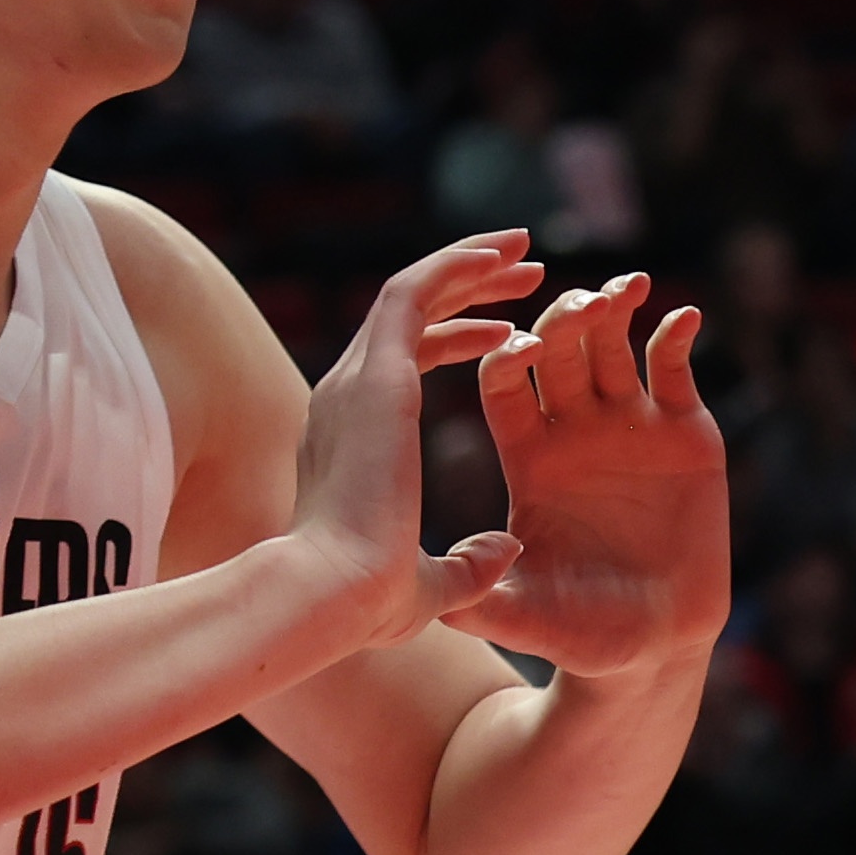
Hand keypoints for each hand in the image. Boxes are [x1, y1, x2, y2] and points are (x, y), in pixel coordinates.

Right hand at [296, 234, 542, 646]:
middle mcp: (345, 398)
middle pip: (408, 317)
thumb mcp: (428, 585)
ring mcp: (355, 380)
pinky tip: (504, 255)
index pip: (404, 365)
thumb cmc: (364, 606)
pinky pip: (414, 292)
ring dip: (467, 263)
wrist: (327, 597)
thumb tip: (506, 552)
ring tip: (523, 248)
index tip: (508, 332)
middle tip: (528, 272)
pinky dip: (456, 265)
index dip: (457, 339)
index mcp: (351, 441)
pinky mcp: (374, 373)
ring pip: (411, 291)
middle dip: (467, 287)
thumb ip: (466, 565)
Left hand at [457, 272, 728, 681]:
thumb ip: (487, 605)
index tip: (518, 348)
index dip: (508, 357)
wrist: (654, 645)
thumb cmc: (581, 633)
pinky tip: (681, 318)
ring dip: (615, 308)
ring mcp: (631, 426)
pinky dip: (676, 336)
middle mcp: (575, 431)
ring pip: (614, 345)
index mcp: (528, 457)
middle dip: (564, 319)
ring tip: (625, 288)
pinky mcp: (686, 433)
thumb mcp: (525, 617)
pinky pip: (674, 369)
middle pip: (558, 349)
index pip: (505, 383)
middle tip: (580, 305)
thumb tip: (442, 601)